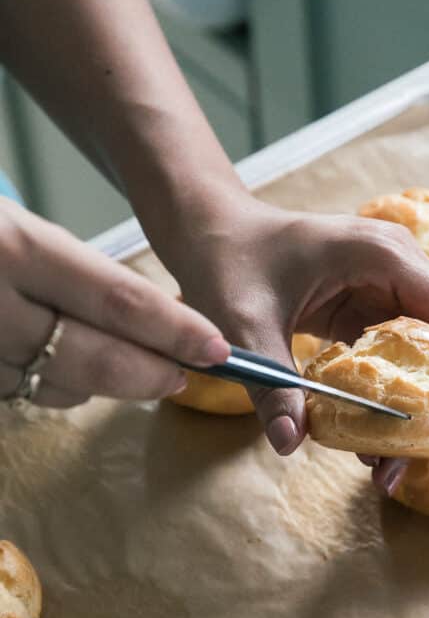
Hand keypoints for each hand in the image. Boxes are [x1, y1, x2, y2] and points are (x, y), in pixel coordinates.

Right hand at [0, 198, 228, 407]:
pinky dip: (59, 386)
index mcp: (14, 248)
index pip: (118, 300)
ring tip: (135, 367)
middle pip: (98, 359)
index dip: (177, 331)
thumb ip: (67, 263)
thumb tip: (142, 309)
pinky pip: (25, 393)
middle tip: (184, 375)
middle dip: (153, 373)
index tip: (218, 348)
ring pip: (62, 386)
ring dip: (108, 384)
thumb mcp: (10, 224)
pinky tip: (70, 368)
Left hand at [163, 193, 428, 492]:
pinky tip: (375, 444)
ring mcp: (388, 286)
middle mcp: (400, 268)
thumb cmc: (229, 261)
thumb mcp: (245, 322)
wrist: (211, 230)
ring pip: (428, 355)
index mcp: (386, 257)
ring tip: (397, 470)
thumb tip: (291, 444)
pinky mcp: (369, 307)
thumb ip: (271, 383)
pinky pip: (398, 357)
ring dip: (423, 410)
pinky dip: (394, 399)